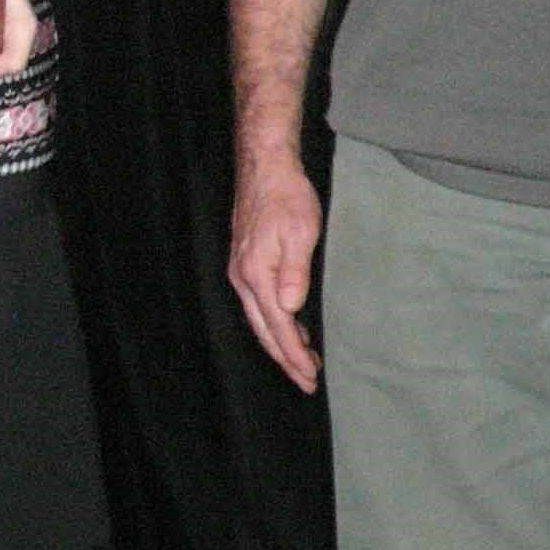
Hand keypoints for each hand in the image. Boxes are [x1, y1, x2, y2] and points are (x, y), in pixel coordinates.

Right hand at [227, 150, 326, 392]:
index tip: (309, 376)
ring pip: (258, 320)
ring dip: (279, 343)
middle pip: (263, 330)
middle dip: (285, 358)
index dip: (294, 354)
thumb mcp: (300, 232)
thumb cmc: (286, 197)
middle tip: (306, 381)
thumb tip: (290, 310)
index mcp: (257, 274)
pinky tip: (289, 324)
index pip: (278, 326)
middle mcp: (243, 278)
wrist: (264, 168)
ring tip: (302, 360)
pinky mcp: (244, 264)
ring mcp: (240, 271)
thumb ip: (294, 273)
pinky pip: (257, 305)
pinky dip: (273, 324)